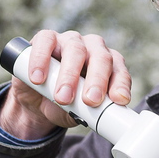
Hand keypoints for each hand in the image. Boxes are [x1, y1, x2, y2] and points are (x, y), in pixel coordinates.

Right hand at [0, 29, 131, 139]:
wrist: (38, 103)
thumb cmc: (67, 105)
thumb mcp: (81, 113)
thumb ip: (90, 112)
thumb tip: (96, 118)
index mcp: (109, 65)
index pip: (120, 71)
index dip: (120, 84)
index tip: (119, 100)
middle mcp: (93, 49)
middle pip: (101, 58)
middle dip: (97, 80)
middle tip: (90, 100)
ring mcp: (71, 41)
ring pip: (75, 49)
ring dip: (69, 75)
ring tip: (61, 97)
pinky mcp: (46, 39)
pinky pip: (46, 41)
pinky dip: (41, 59)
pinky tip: (38, 78)